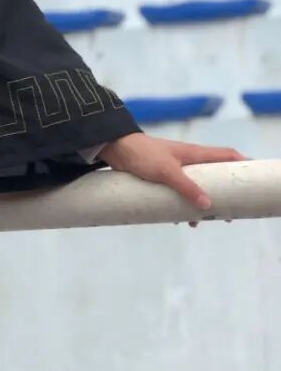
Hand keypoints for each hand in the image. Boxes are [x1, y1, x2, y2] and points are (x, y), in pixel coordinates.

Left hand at [98, 132, 247, 221]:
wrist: (114, 148)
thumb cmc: (142, 155)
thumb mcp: (166, 172)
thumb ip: (187, 187)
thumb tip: (208, 206)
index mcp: (195, 154)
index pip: (227, 155)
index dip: (243, 164)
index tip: (255, 178)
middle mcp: (188, 160)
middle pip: (215, 175)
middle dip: (224, 193)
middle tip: (230, 212)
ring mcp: (175, 168)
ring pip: (196, 187)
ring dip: (201, 203)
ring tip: (204, 222)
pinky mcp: (161, 176)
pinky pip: (178, 193)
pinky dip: (182, 205)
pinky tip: (179, 220)